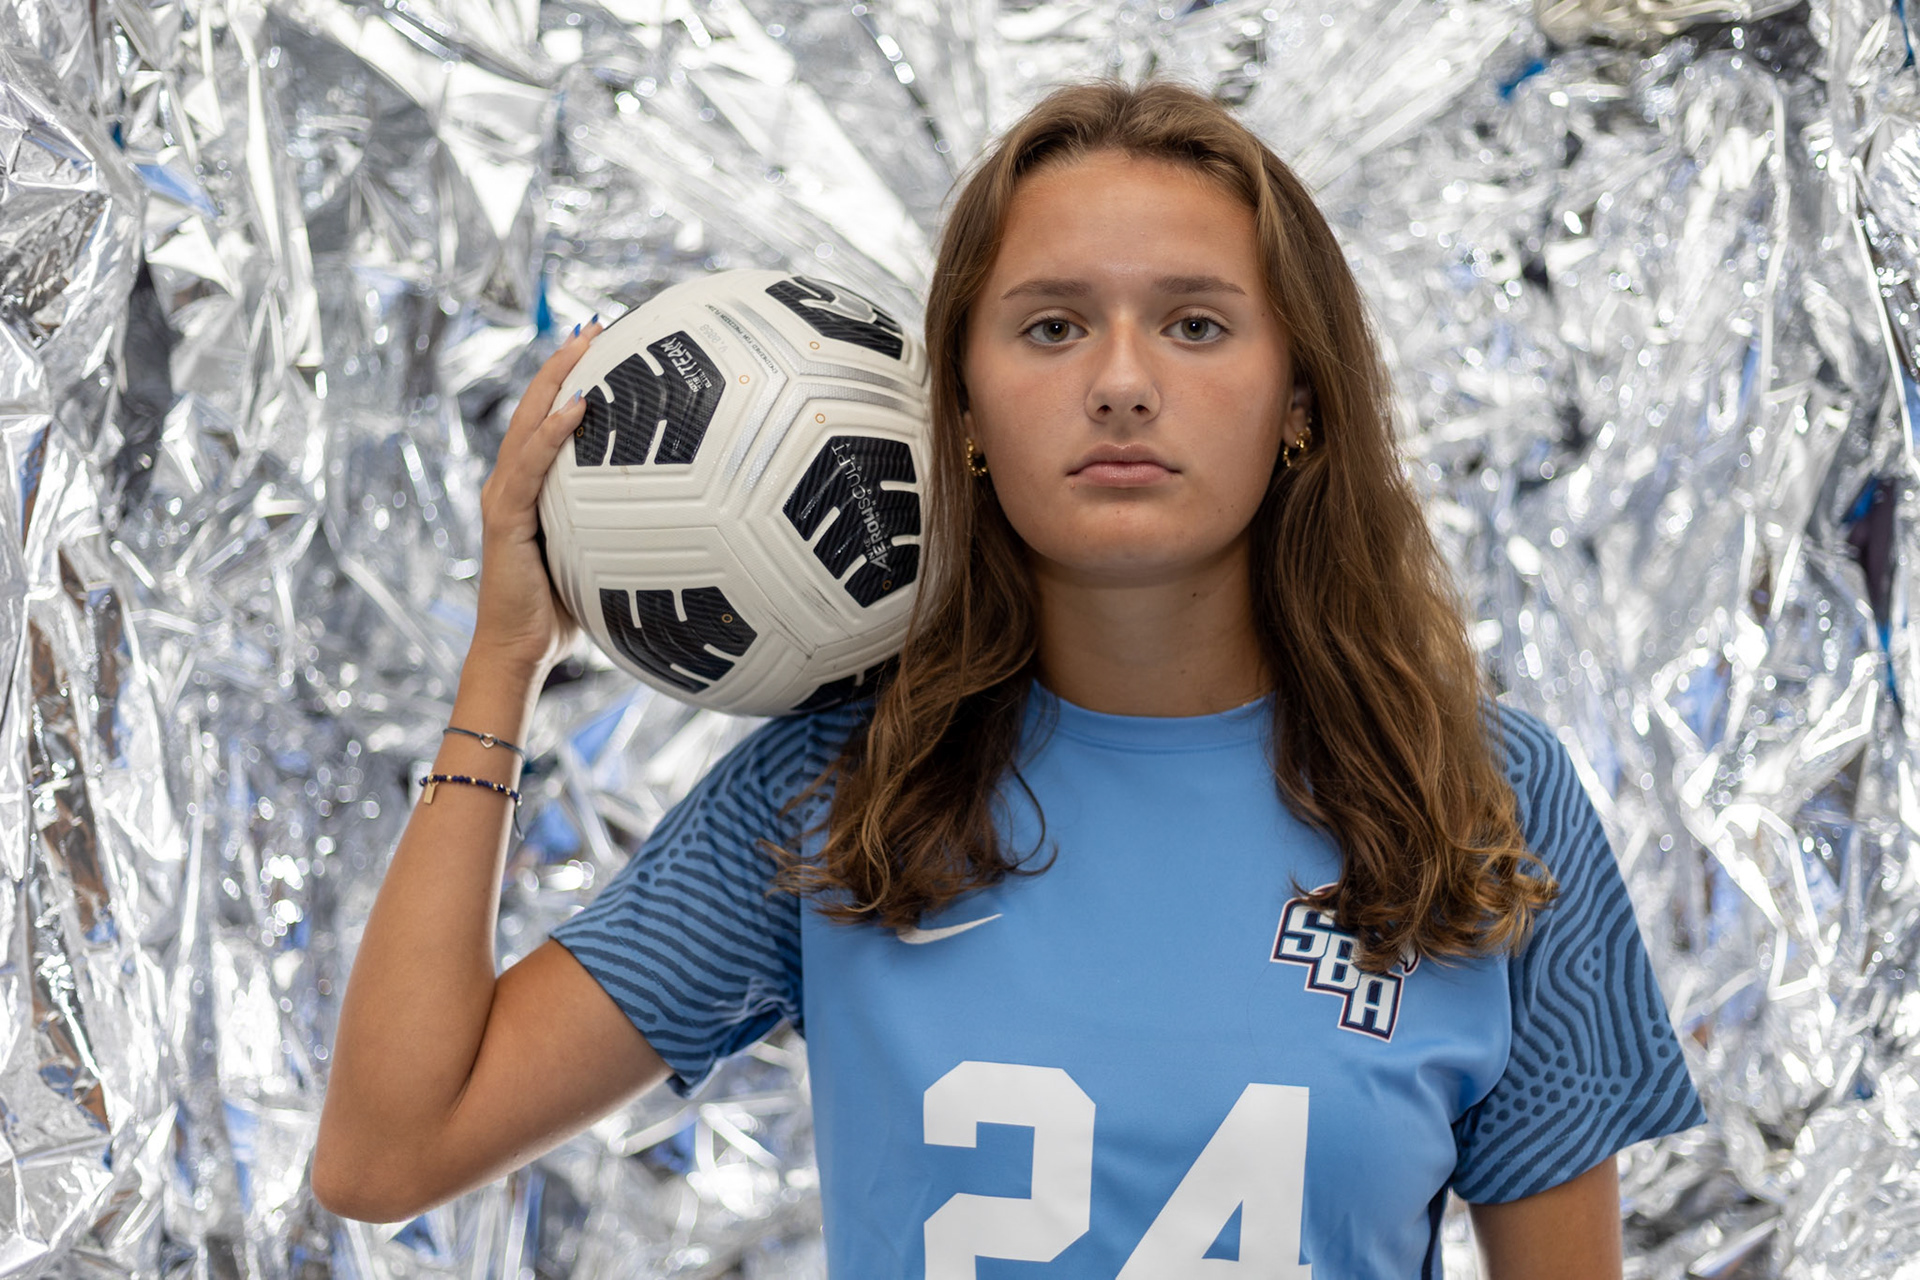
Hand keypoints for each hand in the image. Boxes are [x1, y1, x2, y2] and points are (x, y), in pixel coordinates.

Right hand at [471, 321, 602, 676]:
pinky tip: (578, 405)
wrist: (521, 653)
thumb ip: (621, 529)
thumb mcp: (598, 557)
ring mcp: (504, 498)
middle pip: (536, 407)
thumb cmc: (562, 612)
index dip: (571, 380)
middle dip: (564, 363)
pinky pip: (530, 466)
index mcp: (531, 489)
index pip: (549, 422)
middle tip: (597, 326)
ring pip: (529, 424)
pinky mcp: (505, 518)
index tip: (604, 345)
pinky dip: (552, 433)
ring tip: (585, 344)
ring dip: (557, 379)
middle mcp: (511, 483)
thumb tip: (682, 516)